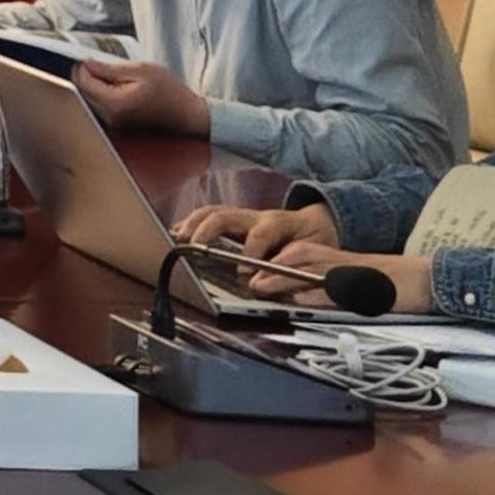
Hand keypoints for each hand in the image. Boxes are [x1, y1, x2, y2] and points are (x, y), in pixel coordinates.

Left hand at [74, 58, 212, 140]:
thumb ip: (110, 69)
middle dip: (88, 76)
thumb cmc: (169, 91)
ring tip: (113, 76)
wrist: (186, 115)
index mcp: (115, 102)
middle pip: (83, 92)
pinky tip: (117, 88)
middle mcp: (109, 116)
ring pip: (90, 99)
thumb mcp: (142, 71)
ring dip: (95, 86)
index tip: (90, 58)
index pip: (83, 82)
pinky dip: (102, 95)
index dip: (83, 67)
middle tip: (101, 65)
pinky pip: (100, 107)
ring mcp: (112, 123)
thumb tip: (86, 65)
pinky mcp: (117, 125)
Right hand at [167, 199, 333, 259]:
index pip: (260, 234)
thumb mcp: (312, 254)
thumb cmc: (314, 240)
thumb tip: (261, 282)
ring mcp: (242, 216)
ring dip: (192, 224)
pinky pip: (207, 216)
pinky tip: (176, 234)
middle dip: (206, 230)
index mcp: (278, 224)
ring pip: (211, 212)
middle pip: (225, 215)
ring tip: (178, 238)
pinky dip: (189, 224)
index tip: (244, 273)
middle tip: (194, 246)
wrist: (319, 223)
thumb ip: (291, 266)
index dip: (251, 252)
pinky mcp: (233, 220)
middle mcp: (256, 217)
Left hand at [262, 238, 435, 313]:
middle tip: (251, 282)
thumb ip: (324, 290)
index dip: (276, 263)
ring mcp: (353, 272)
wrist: (427, 280)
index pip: (302, 254)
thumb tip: (295, 297)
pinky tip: (300, 298)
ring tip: (262, 286)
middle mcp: (342, 262)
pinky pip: (339, 287)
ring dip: (285, 278)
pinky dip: (318, 293)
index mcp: (338, 260)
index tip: (254, 275)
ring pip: (313, 270)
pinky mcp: (367, 285)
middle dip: (273, 269)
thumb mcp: (352, 287)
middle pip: (301, 258)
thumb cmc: (390, 286)